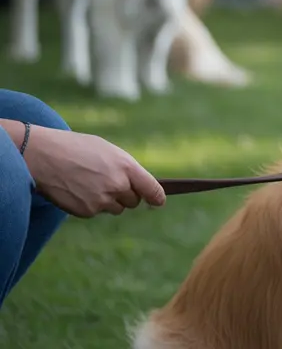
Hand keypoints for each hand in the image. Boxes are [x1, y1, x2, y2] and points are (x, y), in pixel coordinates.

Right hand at [22, 127, 165, 217]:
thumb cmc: (75, 148)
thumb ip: (125, 168)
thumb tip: (137, 184)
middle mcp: (118, 186)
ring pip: (116, 208)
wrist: (43, 156)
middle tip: (109, 183)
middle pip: (133, 201)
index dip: (157, 197)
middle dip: (126, 195)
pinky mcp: (87, 211)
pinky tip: (77, 190)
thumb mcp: (107, 150)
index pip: (152, 189)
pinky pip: (96, 212)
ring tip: (89, 183)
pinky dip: (90, 205)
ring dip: (109, 201)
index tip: (158, 202)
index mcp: (126, 167)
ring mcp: (102, 200)